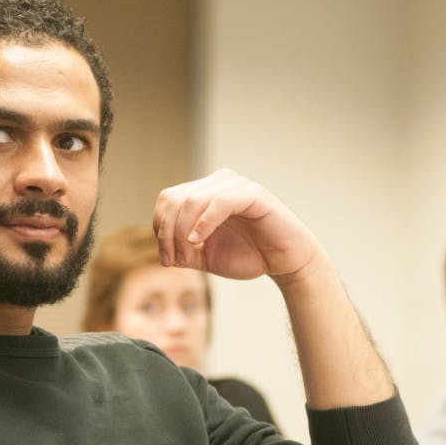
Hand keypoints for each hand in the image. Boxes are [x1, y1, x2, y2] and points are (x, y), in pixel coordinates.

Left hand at [152, 169, 322, 283]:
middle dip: (168, 233)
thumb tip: (160, 248)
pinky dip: (204, 223)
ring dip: (183, 233)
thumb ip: (182, 249)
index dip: (160, 230)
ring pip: (192, 201)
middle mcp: (217, 183)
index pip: (167, 200)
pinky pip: (220, 202)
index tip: (167, 260)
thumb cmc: (248, 255)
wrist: (285, 262)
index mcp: (204, 193)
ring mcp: (235, 185)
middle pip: (174, 199)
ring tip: (189, 257)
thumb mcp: (205, 256)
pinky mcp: (253, 194)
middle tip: (175, 261)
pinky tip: (198, 241)